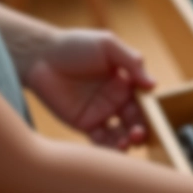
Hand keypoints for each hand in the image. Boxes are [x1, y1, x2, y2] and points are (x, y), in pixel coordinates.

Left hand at [24, 29, 155, 149]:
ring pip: (122, 134)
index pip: (145, 100)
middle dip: (142, 130)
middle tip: (138, 134)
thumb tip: (153, 84)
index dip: (151, 110)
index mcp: (127, 82)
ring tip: (126, 142)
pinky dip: (110, 148)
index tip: (152, 117)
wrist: (40, 56)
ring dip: (128, 142)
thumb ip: (131, 61)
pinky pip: (101, 140)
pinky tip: (114, 147)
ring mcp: (101, 113)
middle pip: (136, 120)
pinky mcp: (84, 124)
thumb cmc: (76, 45)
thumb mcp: (108, 45)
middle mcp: (117, 99)